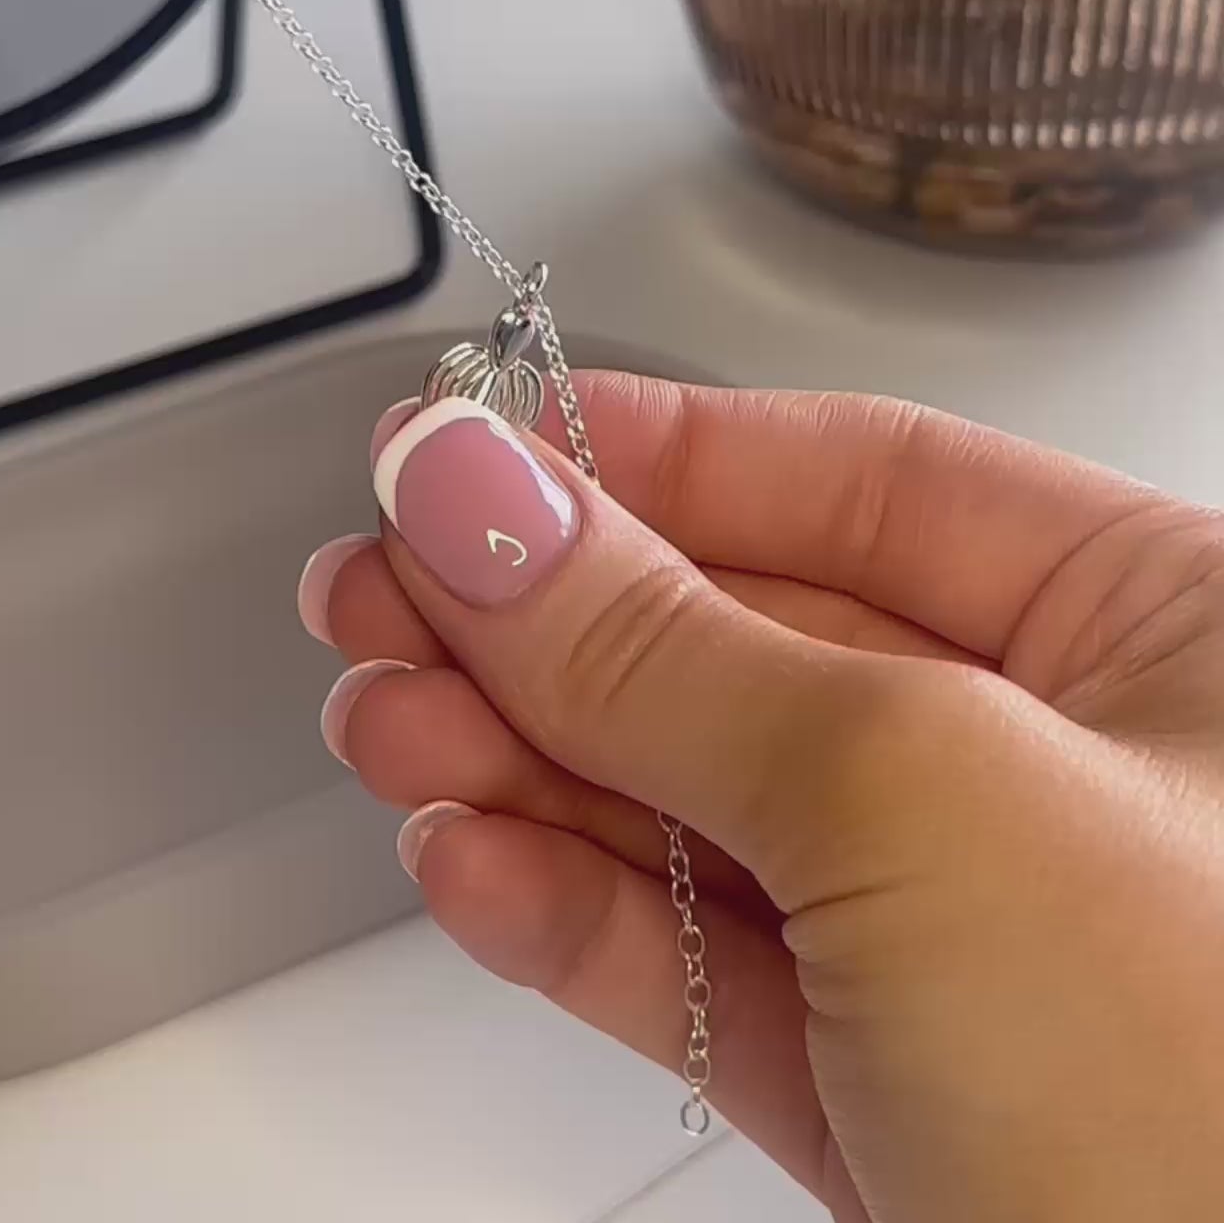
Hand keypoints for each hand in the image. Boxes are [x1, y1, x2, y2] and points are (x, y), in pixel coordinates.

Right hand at [299, 373, 1223, 1221]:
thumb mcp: (919, 802)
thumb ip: (669, 649)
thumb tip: (483, 501)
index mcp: (1158, 631)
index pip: (850, 480)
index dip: (640, 456)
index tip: (469, 446)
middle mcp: (1064, 770)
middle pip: (742, 640)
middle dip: (543, 621)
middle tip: (385, 589)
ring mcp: (966, 935)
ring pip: (694, 805)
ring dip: (521, 764)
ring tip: (389, 724)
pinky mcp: (889, 1084)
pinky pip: (700, 959)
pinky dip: (569, 912)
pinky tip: (467, 860)